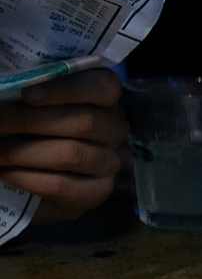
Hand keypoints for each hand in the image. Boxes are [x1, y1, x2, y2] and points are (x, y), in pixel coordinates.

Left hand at [0, 68, 127, 223]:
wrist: (35, 172)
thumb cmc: (33, 130)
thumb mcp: (34, 107)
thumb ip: (28, 99)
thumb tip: (8, 93)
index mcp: (104, 100)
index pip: (102, 87)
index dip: (66, 89)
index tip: (26, 94)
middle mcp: (115, 129)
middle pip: (84, 121)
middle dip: (30, 121)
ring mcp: (109, 162)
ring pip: (70, 155)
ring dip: (22, 152)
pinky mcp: (97, 192)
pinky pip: (61, 185)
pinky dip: (26, 178)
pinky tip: (5, 172)